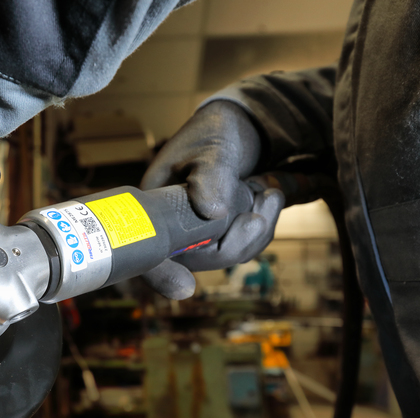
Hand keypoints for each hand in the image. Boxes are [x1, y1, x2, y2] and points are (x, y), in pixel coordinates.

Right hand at [140, 101, 283, 299]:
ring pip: (224, 256)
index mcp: (154, 207)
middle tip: (264, 206)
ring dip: (256, 232)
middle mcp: (171, 226)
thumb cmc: (214, 131)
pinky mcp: (218, 233)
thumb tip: (213, 213)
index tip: (185, 288)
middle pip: (197, 260)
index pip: (149, 251)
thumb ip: (212, 175)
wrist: (236, 126)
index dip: (161, 274)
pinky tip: (269, 198)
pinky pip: (239, 247)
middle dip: (238, 241)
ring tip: (270, 193)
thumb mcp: (213, 147)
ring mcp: (195, 232)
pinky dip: (260, 229)